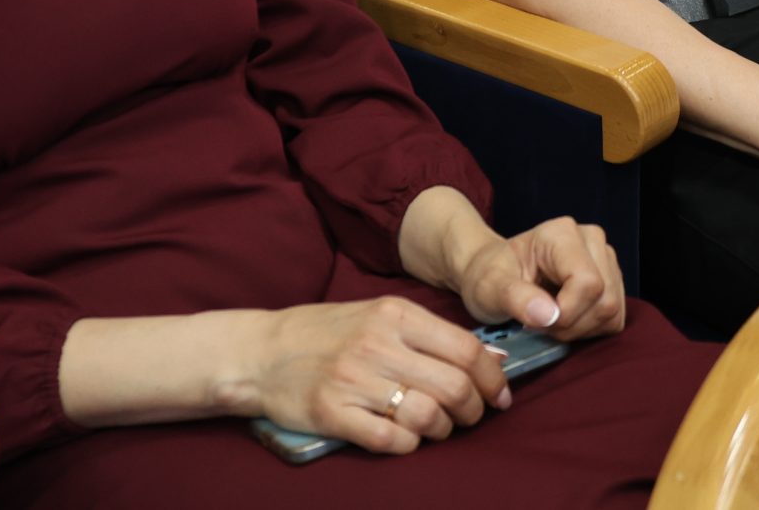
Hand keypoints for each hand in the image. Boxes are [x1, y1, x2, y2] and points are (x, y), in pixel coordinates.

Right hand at [249, 297, 510, 453]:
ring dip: (443, 430)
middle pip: (453, 386)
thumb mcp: (379, 316)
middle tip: (471, 417)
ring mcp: (354, 380)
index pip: (465, 348)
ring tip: (438, 428)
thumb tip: (490, 359)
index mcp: (394, 314)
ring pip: (427, 416)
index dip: (491, 378)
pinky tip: (406, 438)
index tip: (498, 395)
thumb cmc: (326, 333)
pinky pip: (391, 440)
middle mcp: (377, 344)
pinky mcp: (333, 414)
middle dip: (474, 410)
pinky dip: (409, 445)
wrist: (260, 352)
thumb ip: (431, 334)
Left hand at [447, 216, 625, 342]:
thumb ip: (515, 298)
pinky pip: (615, 318)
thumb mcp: (489, 288)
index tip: (537, 322)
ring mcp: (606, 260)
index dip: (567, 313)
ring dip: (581, 330)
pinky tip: (566, 322)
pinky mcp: (613, 281)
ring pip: (612, 311)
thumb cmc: (489, 277)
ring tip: (550, 323)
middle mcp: (591, 240)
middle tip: (540, 325)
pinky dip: (590, 330)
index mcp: (561, 234)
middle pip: (605, 299)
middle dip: (572, 325)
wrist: (494, 274)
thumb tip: (549, 315)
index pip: (587, 282)